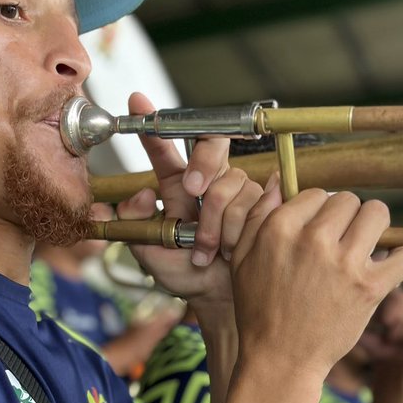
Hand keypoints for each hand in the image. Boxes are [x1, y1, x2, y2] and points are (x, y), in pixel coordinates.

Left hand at [115, 93, 269, 305]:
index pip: (166, 148)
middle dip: (204, 163)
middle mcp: (210, 181)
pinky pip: (260, 200)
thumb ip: (137, 227)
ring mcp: (240, 191)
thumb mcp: (151, 257)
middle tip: (193, 190)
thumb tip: (139, 196)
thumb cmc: (187, 277)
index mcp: (177, 187)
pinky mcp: (265, 204)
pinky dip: (243, 228)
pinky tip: (235, 248)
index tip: (137, 101)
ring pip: (233, 184)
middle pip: (212, 146)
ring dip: (219, 224)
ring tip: (211, 253)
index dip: (152, 124)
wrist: (224, 300)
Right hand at [230, 189, 402, 384]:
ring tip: (367, 245)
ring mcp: (344, 264)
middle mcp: (313, 240)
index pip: (315, 194)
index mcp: (280, 228)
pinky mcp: (370, 288)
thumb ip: (258, 216)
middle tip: (342, 241)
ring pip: (377, 214)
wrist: (280, 360)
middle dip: (347, 218)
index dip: (318, 212)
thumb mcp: (243, 259)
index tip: (319, 232)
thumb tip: (278, 179)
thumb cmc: (259, 310)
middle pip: (348, 201)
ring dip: (375, 227)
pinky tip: (394, 263)